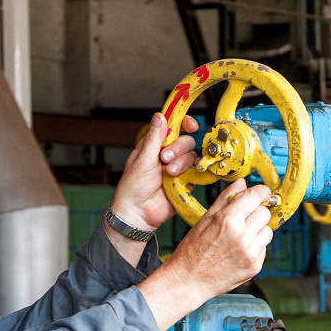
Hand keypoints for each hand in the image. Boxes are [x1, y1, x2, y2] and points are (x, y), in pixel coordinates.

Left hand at [111, 113, 199, 234]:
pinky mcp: (186, 180)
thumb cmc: (133, 187)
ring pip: (191, 155)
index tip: (190, 125)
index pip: (173, 126)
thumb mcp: (142, 160)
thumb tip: (159, 116)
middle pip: (185, 140)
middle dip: (178, 148)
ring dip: (181, 163)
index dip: (184, 123)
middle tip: (164, 158)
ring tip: (169, 174)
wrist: (138, 213)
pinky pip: (196, 171)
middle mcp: (167, 153)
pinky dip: (192, 172)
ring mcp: (178, 166)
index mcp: (154, 144)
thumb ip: (153, 138)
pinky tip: (182, 177)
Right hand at [135, 182, 274, 328]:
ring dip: (258, 230)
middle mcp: (242, 236)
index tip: (261, 192)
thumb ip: (226, 198)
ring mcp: (250, 253)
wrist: (189, 280)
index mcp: (228, 220)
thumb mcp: (206, 218)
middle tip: (245, 217)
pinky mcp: (255, 266)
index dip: (261, 191)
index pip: (256, 196)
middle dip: (257, 211)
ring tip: (240, 236)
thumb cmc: (194, 249)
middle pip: (265, 212)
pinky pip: (264, 247)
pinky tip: (239, 250)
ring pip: (268, 230)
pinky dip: (255, 246)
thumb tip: (242, 182)